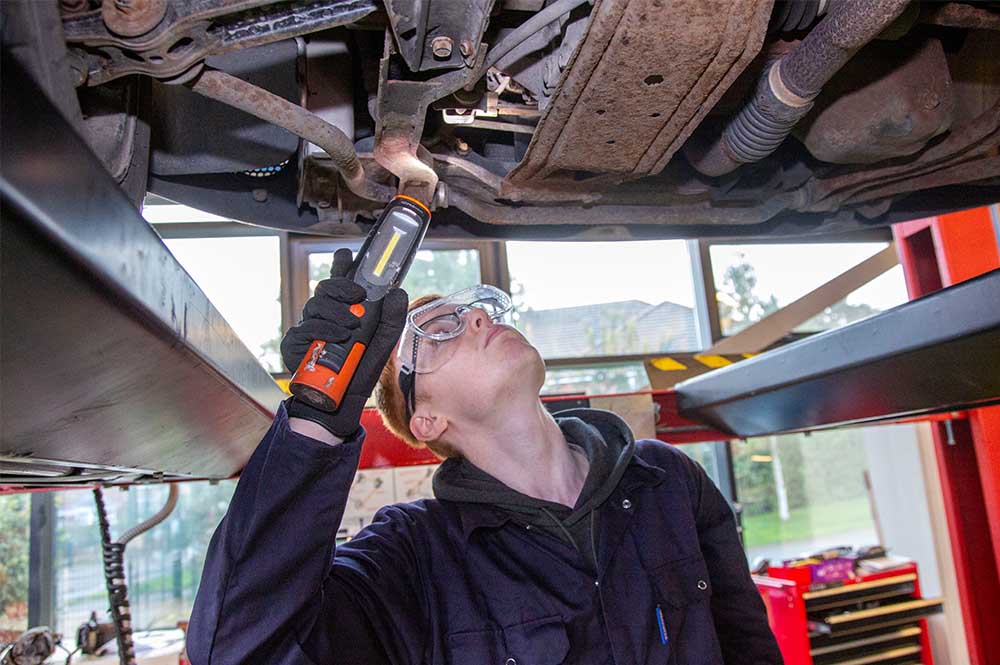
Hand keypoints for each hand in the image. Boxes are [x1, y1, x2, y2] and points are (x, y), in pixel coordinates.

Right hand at [281, 248, 407, 436]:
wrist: (341, 404)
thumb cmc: (359, 373)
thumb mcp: (382, 346)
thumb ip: (391, 320)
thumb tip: (398, 292)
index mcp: (344, 313)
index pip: (340, 282)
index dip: (342, 266)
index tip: (347, 256)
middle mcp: (324, 317)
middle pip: (325, 288)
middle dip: (341, 286)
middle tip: (358, 293)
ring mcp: (308, 330)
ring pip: (315, 304)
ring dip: (335, 311)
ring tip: (351, 326)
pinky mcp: (295, 345)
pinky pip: (304, 328)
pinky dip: (323, 329)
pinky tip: (338, 336)